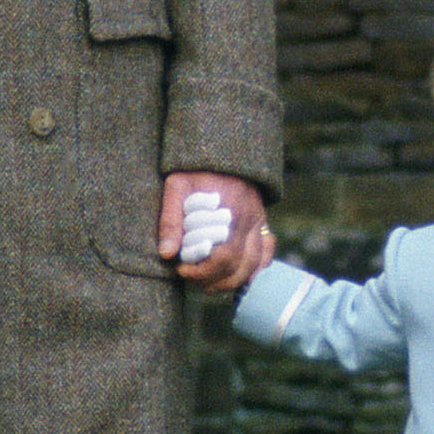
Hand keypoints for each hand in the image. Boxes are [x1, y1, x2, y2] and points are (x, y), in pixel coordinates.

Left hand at [161, 173, 268, 293]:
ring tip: (207, 283)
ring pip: (254, 264)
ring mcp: (259, 221)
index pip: (223, 256)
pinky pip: (266, 252)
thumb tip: (167, 254)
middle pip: (239, 265)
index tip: (181, 269)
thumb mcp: (177, 186)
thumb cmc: (195, 169)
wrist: (222, 150)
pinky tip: (235, 276)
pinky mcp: (262, 222)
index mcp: (230, 210)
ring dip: (230, 281)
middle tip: (190, 276)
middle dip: (212, 279)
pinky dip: (254, 269)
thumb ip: (171, 219)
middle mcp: (249, 218)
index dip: (202, 270)